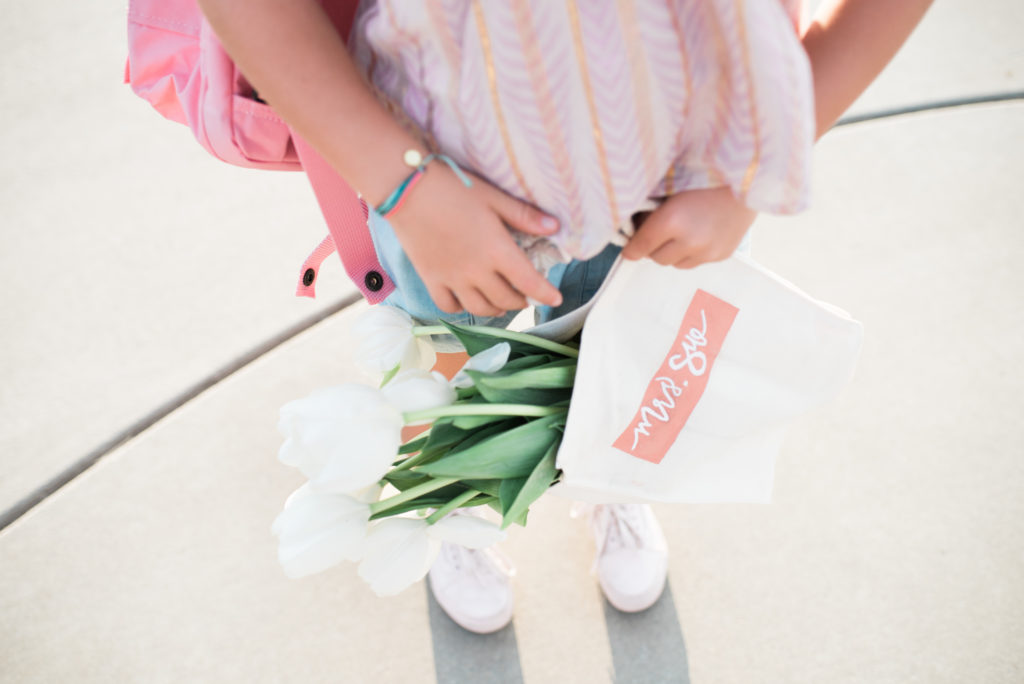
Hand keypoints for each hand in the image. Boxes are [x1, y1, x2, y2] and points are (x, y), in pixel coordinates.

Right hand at [388, 165, 563, 316]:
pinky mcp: (431, 279)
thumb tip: (554, 227)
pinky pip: (449, 306)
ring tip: (502, 301)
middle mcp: (476, 271)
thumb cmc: (453, 187)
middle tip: (526, 295)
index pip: (529, 282)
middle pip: (506, 300)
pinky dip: (462, 308)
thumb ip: (524, 216)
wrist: (406, 189)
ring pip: (480, 308)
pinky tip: (467, 299)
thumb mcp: (493, 197)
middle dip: (521, 301)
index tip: (555, 298)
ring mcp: (452, 278)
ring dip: (496, 309)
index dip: (545, 294)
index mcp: (497, 250)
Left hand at [621, 187, 756, 267]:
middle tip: (655, 231)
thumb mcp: (672, 187)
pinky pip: (695, 262)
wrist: (750, 177)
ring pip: (675, 264)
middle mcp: (689, 241)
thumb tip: (634, 227)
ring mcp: (707, 251)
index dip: (631, 248)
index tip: (628, 248)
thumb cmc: (708, 175)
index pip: (640, 245)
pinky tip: (698, 233)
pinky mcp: (721, 255)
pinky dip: (691, 252)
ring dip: (672, 252)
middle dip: (652, 247)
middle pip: (656, 258)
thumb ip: (651, 209)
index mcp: (671, 220)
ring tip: (679, 232)